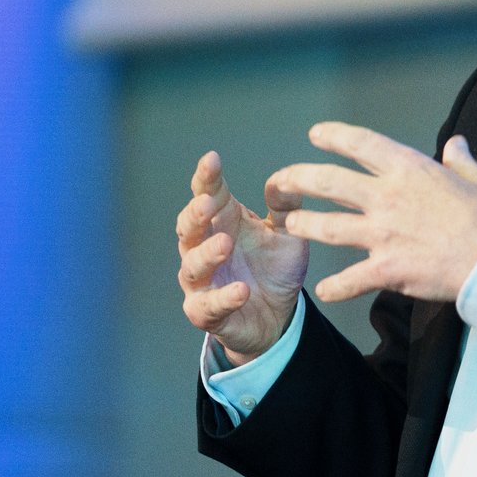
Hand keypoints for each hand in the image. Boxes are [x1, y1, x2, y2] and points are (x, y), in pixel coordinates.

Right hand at [177, 150, 310, 361]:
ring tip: (225, 244)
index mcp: (222, 222)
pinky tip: (242, 291)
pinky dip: (223, 297)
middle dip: (195, 214)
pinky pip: (208, 305)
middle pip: (189, 227)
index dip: (207, 177)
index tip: (212, 159)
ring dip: (206, 254)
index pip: (208, 194)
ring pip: (192, 265)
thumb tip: (284, 178)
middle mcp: (203, 248)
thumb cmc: (274, 269)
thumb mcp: (287, 235)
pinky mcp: (205, 313)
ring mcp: (201, 281)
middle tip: (207, 202)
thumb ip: (285, 208)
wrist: (278, 318)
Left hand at [266, 122, 476, 304]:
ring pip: (327, 227)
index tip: (316, 135)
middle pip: (328, 182)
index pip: (360, 143)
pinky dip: (334, 288)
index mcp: (409, 170)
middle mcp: (388, 197)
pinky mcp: (387, 269)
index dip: (334, 136)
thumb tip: (456, 143)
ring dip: (304, 224)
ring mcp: (383, 234)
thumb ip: (460, 160)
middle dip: (297, 178)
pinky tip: (323, 291)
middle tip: (280, 180)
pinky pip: (349, 280)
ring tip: (291, 223)